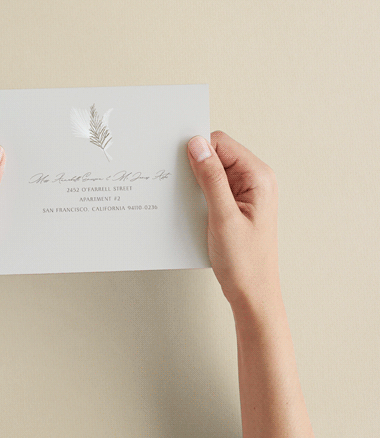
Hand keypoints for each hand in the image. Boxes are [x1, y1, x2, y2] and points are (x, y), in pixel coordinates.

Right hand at [187, 131, 280, 308]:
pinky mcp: (236, 206)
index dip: (198, 150)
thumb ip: (210, 178)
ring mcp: (246, 194)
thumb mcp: (223, 216)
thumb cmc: (244, 261)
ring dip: (196, 183)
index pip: (222, 144)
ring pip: (212, 173)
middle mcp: (255, 181)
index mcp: (258, 177)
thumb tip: (196, 145)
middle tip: (182, 187)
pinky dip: (199, 195)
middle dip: (196, 167)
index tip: (179, 164)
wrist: (252, 294)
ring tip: (191, 205)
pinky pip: (213, 189)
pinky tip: (193, 211)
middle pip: (217, 156)